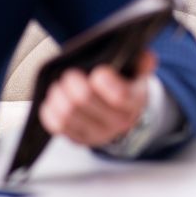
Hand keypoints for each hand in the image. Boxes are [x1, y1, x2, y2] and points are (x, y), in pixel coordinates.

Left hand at [39, 50, 156, 147]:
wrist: (122, 114)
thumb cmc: (126, 86)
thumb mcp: (138, 72)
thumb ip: (143, 61)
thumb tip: (144, 56)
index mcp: (134, 103)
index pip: (119, 96)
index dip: (104, 81)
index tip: (97, 72)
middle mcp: (117, 122)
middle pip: (84, 100)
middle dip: (72, 82)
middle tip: (70, 73)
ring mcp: (97, 134)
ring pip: (67, 114)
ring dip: (59, 95)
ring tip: (60, 84)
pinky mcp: (79, 139)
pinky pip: (58, 125)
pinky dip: (51, 110)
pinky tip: (54, 100)